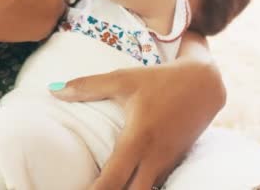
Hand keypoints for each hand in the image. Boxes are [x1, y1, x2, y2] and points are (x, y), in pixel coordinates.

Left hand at [50, 54, 224, 188]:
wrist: (205, 84)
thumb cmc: (160, 80)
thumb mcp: (124, 79)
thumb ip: (88, 86)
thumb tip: (53, 90)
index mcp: (138, 141)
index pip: (112, 181)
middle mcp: (153, 159)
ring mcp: (166, 164)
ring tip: (102, 188)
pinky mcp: (173, 164)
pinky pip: (154, 185)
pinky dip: (138, 188)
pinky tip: (125, 185)